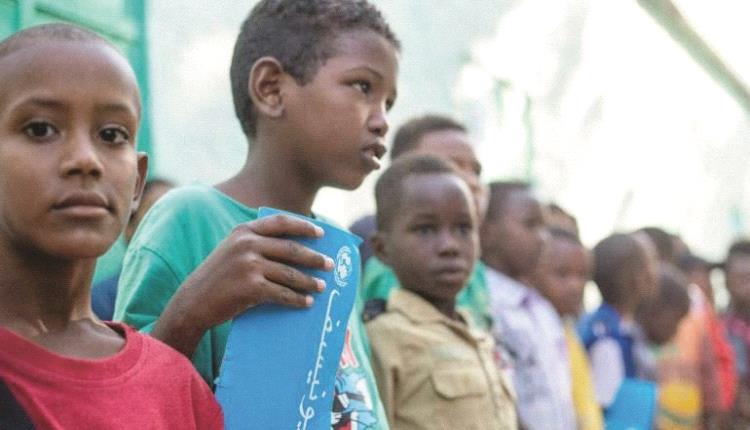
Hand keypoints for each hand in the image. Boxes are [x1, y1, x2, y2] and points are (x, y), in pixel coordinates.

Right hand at [152, 214, 332, 355]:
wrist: (193, 302)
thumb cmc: (217, 277)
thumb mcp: (231, 250)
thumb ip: (255, 242)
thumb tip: (294, 246)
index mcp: (244, 231)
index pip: (280, 222)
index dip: (303, 226)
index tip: (321, 233)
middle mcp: (247, 244)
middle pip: (291, 249)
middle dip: (314, 258)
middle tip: (330, 265)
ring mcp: (249, 265)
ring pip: (290, 273)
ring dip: (309, 281)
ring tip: (321, 286)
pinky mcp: (251, 288)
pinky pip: (282, 293)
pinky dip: (297, 299)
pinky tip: (307, 303)